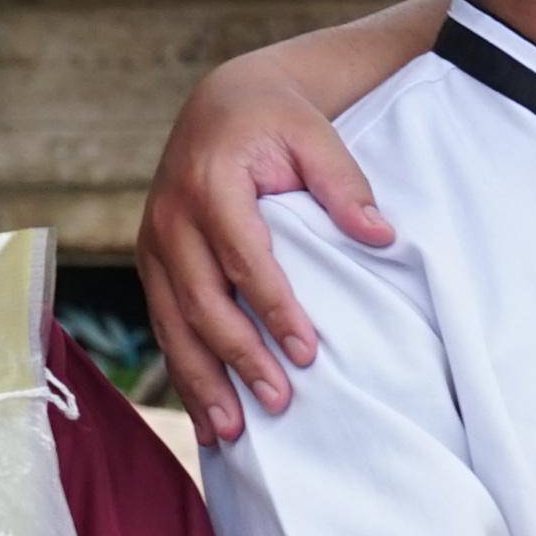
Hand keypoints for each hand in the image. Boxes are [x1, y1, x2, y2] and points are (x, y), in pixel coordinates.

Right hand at [133, 3, 437, 430]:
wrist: (220, 105)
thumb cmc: (276, 122)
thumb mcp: (316, 136)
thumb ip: (346, 185)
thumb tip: (382, 235)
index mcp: (211, 183)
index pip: (244, 257)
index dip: (274, 308)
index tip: (307, 352)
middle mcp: (171, 216)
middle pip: (202, 300)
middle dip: (238, 356)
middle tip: (278, 402)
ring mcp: (154, 243)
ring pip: (173, 322)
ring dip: (201, 379)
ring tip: (232, 431)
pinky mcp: (153, 263)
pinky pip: (165, 324)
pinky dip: (184, 370)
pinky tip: (206, 415)